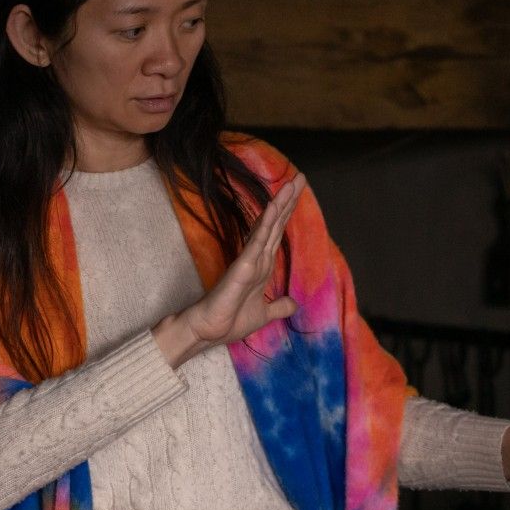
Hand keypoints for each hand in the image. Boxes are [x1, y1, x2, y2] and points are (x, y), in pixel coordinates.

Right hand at [153, 173, 304, 367]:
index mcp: (262, 266)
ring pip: (267, 227)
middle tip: (300, 177)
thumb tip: (294, 304)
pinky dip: (266, 224)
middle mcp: (256, 258)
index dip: (288, 213)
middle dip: (288, 201)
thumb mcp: (263, 314)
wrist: (208, 332)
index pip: (276, 233)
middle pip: (275, 224)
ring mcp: (249, 260)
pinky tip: (274, 208)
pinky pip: (257, 242)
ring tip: (290, 184)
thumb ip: (278, 307)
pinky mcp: (242, 267)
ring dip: (280, 205)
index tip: (298, 192)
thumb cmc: (229, 321)